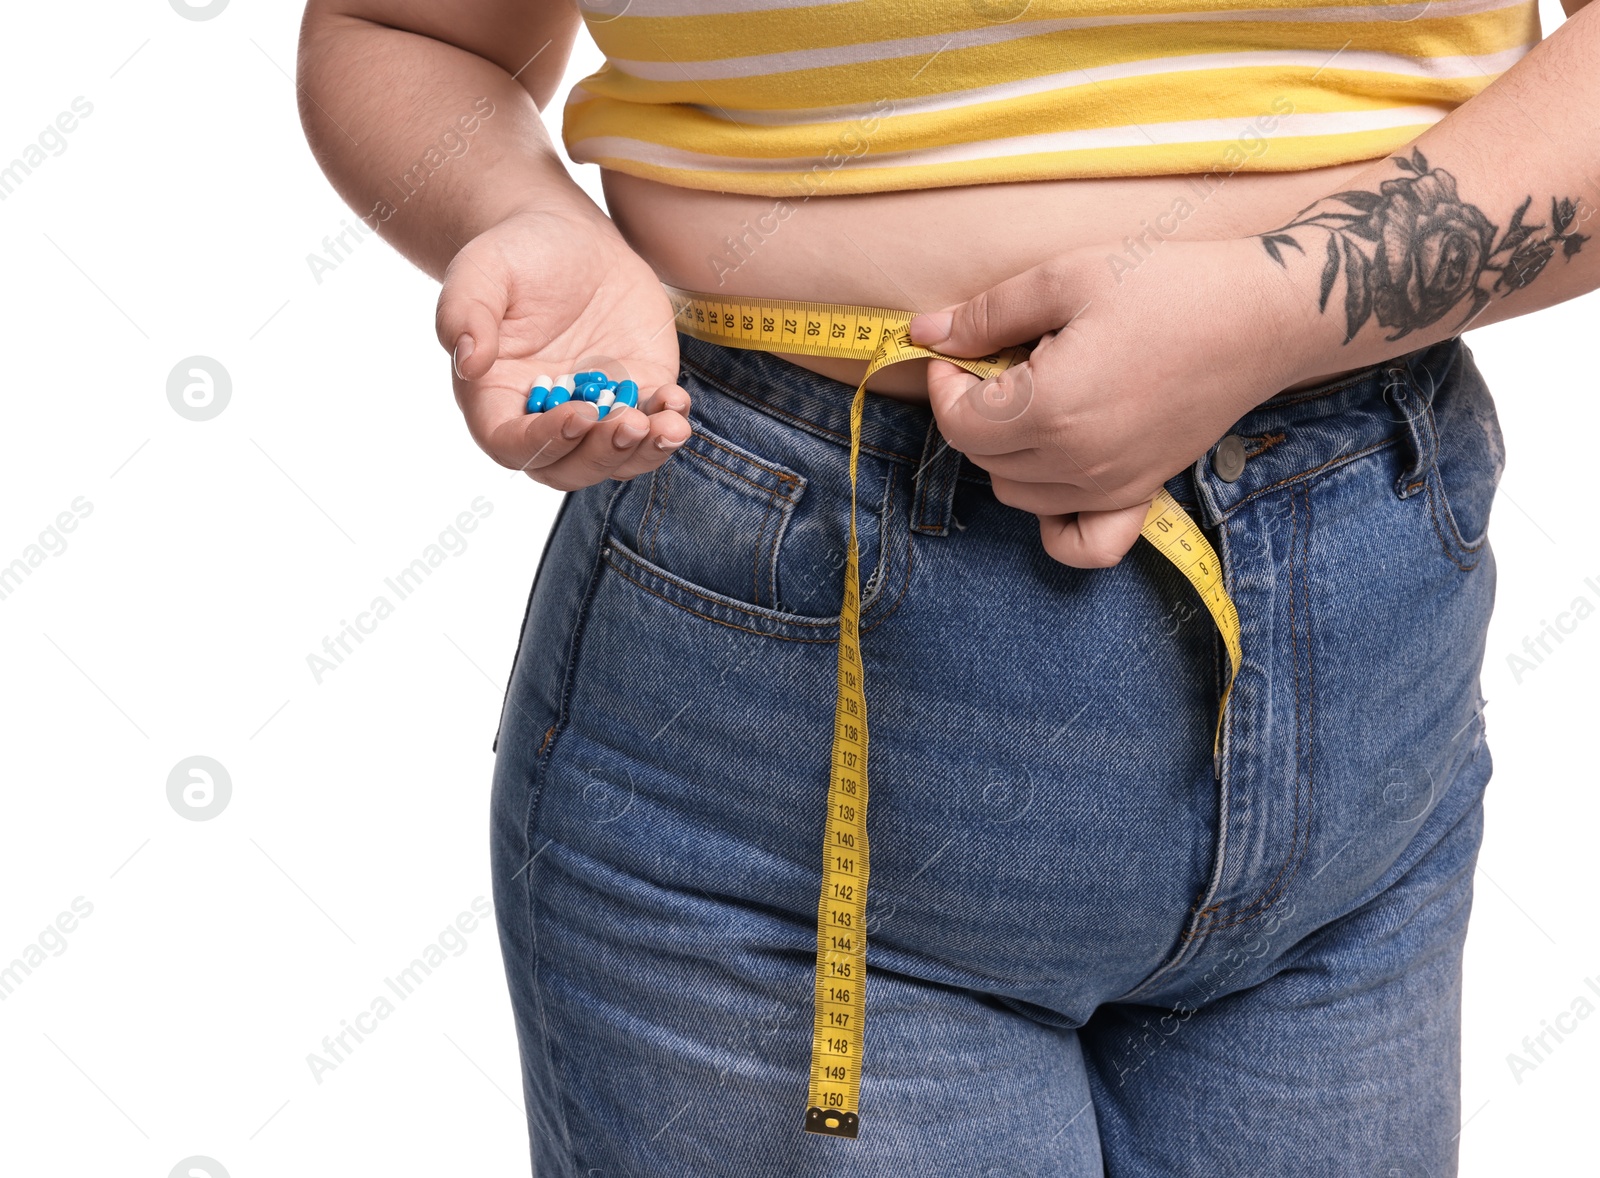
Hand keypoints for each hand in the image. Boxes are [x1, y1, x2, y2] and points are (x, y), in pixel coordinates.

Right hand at [436, 205, 691, 490]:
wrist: (570, 239)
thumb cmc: (515, 254)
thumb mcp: (480, 270)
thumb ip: (464, 312)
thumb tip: (467, 360)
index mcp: (496, 400)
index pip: (511, 444)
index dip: (543, 442)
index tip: (577, 416)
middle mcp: (544, 418)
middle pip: (568, 467)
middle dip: (602, 454)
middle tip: (631, 425)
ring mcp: (594, 412)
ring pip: (616, 459)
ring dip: (645, 452)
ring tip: (669, 425)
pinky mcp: (636, 395)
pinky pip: (653, 427)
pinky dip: (668, 425)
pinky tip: (677, 403)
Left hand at [909, 237, 1302, 566]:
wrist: (1263, 316)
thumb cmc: (1169, 285)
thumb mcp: (1067, 277)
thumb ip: (989, 314)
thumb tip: (924, 331)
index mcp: (1051, 408)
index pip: (958, 423)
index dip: (943, 385)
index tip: (957, 351)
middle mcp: (1077, 462)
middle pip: (983, 458)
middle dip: (974, 411)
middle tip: (1005, 360)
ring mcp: (1110, 487)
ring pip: (1016, 494)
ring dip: (1006, 451)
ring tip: (1039, 396)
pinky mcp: (1140, 494)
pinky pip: (1080, 542)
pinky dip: (1054, 523)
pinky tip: (1055, 472)